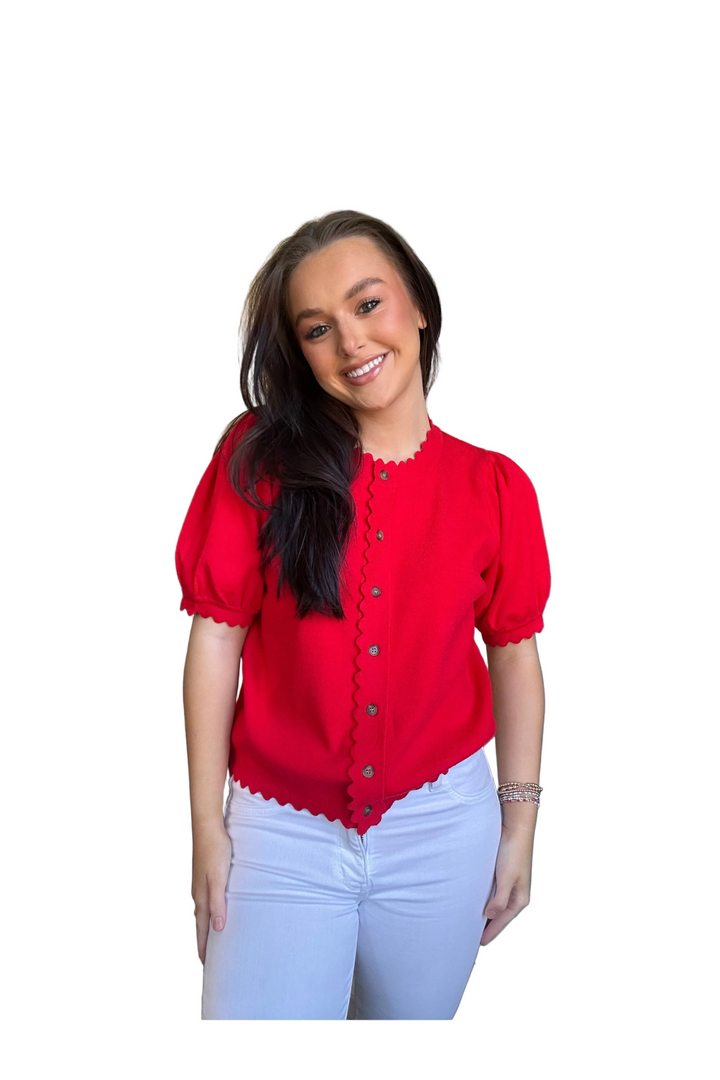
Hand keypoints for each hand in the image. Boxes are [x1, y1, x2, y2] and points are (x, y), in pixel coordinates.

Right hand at [191, 823, 231, 964]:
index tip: (206, 965)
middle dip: (204, 941)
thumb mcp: (218, 878)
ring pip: (203, 911)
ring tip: (213, 938)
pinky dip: (209, 911)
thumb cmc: (215, 850)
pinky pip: (206, 900)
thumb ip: (217, 903)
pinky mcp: (205, 875)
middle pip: (201, 923)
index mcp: (201, 897)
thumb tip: (217, 929)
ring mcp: (200, 884)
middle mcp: (198, 893)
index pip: (202, 929)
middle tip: (209, 959)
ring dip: (207, 926)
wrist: (207, 826)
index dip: (204, 947)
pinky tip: (216, 908)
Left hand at [480, 824, 533, 944]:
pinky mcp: (501, 876)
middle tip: (469, 936)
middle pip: (498, 916)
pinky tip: (472, 902)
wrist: (515, 828)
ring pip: (494, 905)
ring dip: (483, 913)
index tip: (477, 944)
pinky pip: (490, 894)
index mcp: (520, 899)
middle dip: (486, 926)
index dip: (490, 933)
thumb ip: (499, 899)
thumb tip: (489, 916)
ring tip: (468, 922)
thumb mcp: (507, 878)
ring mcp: (508, 885)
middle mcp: (515, 895)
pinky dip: (483, 900)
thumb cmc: (513, 852)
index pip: (502, 922)